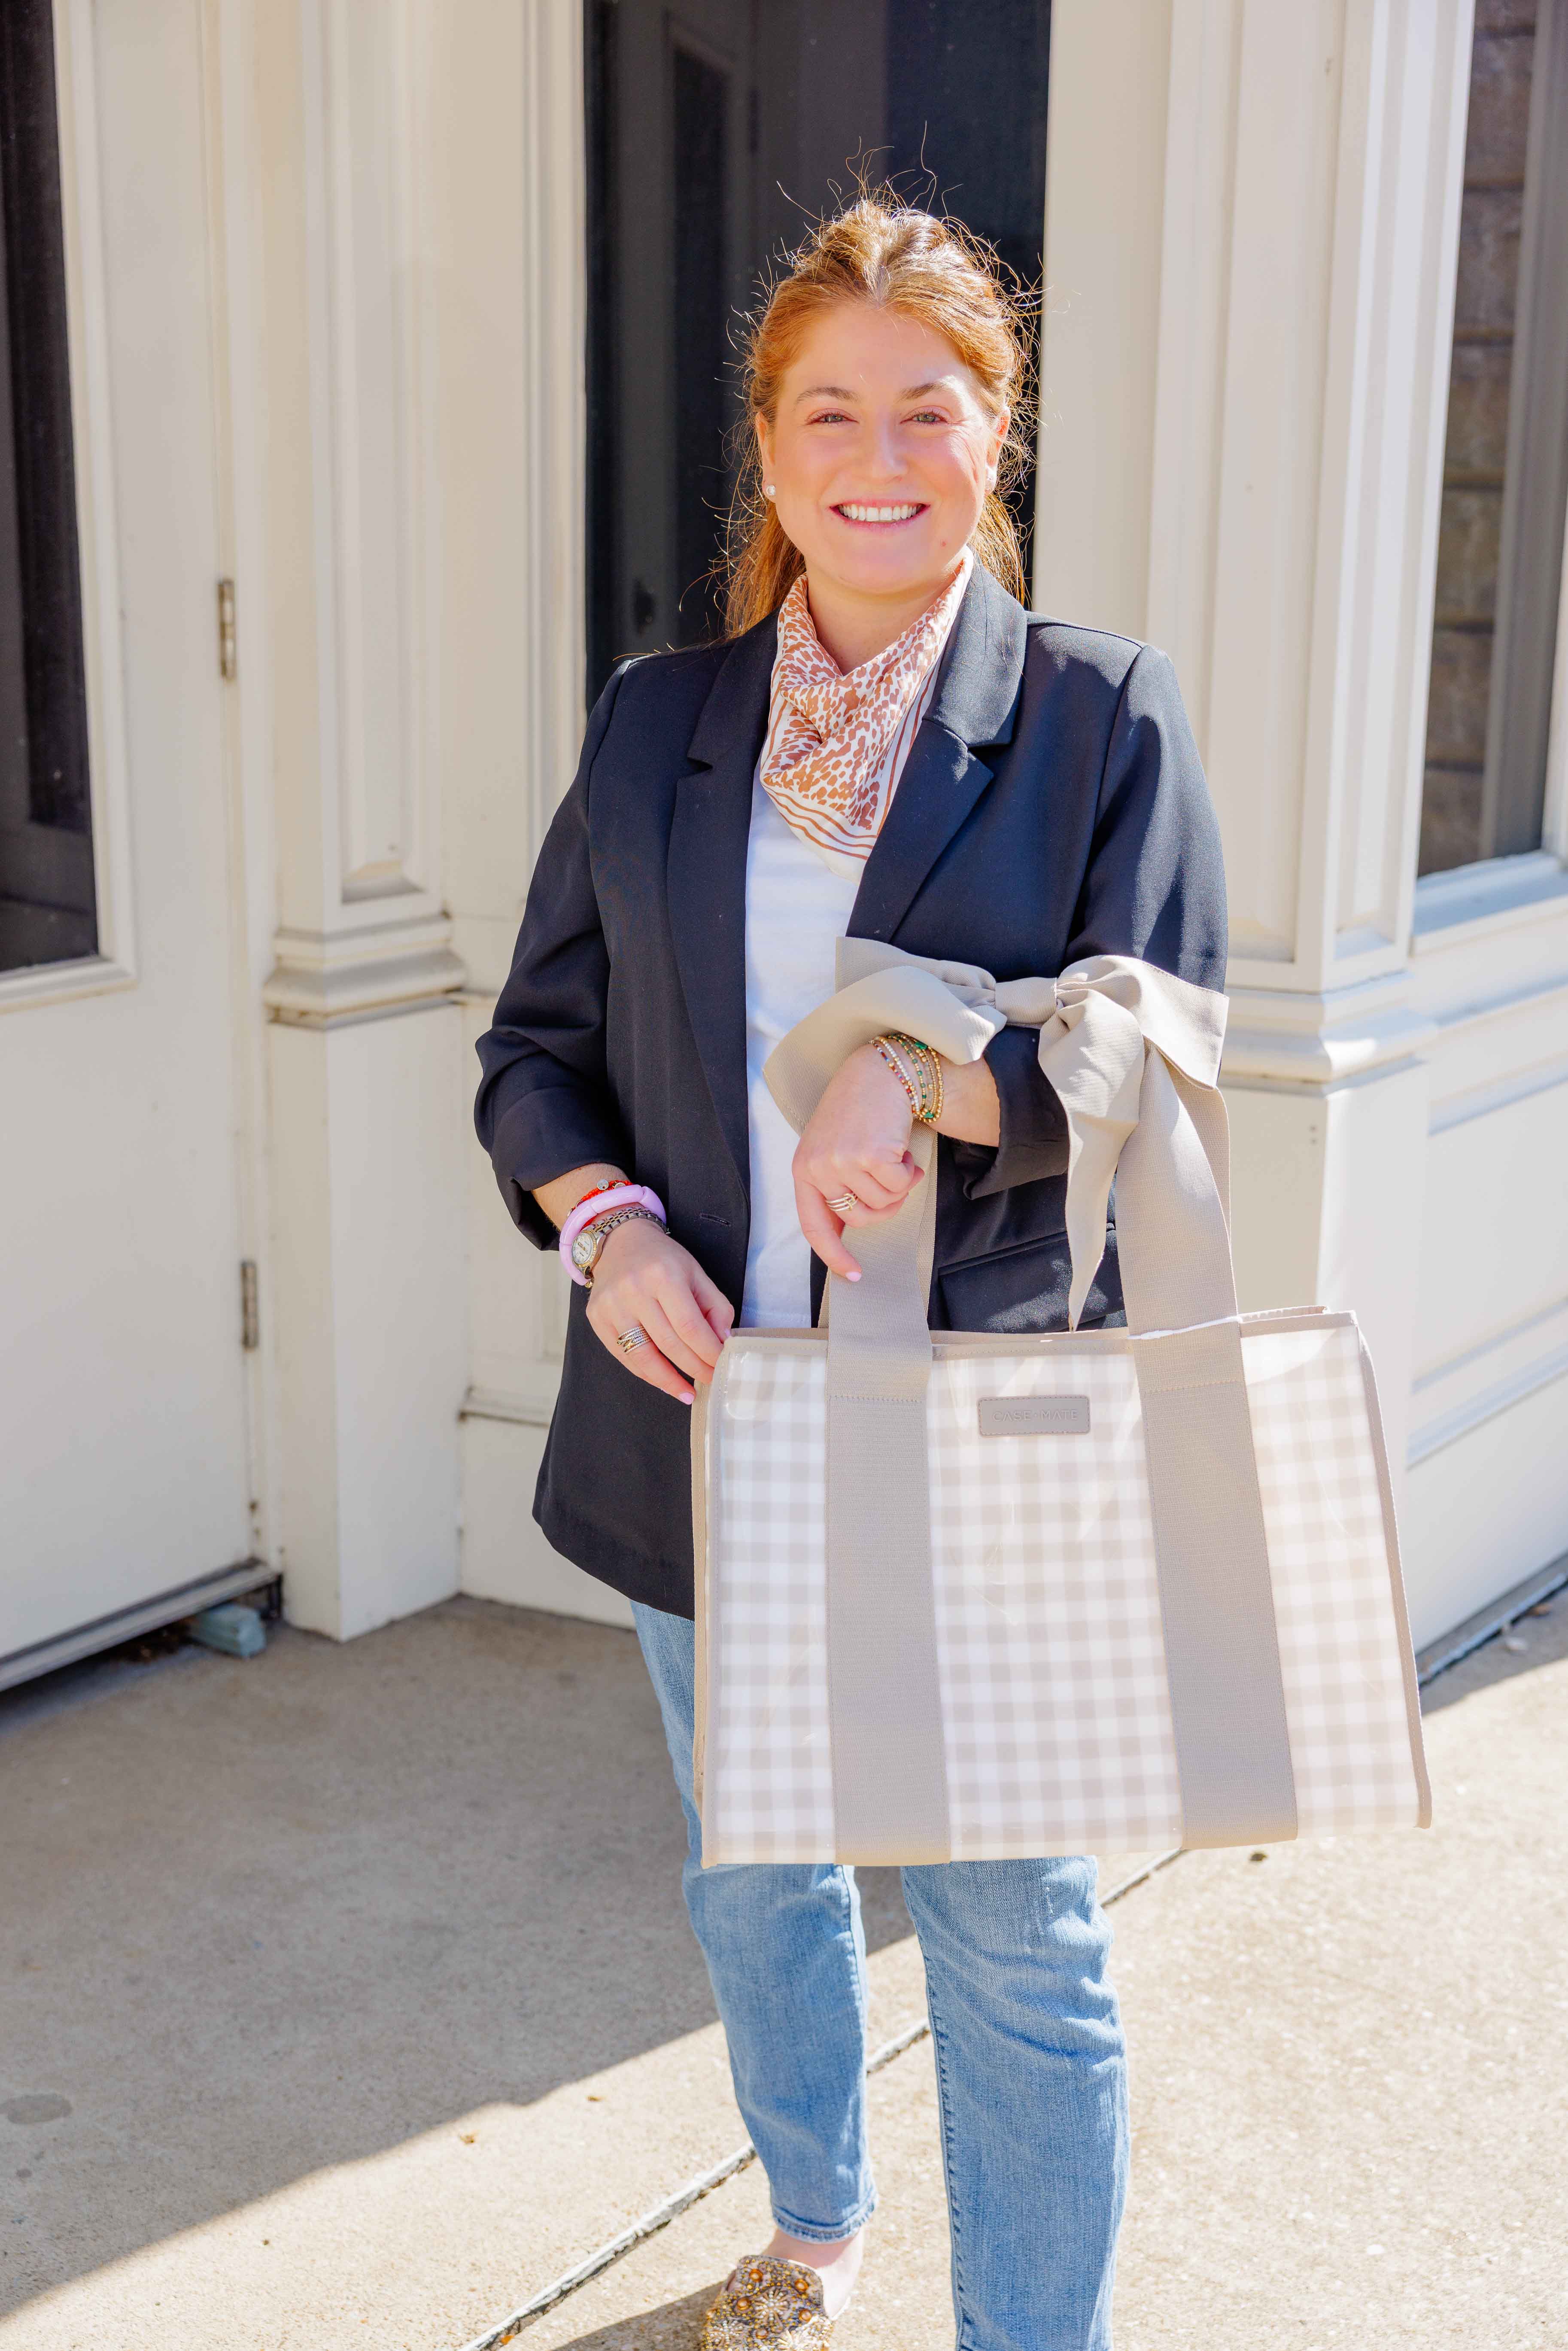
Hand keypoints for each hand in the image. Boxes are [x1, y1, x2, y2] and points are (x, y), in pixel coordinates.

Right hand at [584, 1216, 733, 1404]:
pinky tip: (663, 1381)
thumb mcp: (696, 1273)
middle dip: (693, 1368)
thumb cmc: (663, 1259)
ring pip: (642, 1356)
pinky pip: (624, 1355)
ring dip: (668, 1381)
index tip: (721, 1366)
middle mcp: (633, 1290)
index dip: (707, 1352)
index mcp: (663, 1275)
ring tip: (687, 1393)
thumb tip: (723, 1343)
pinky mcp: (596, 1318)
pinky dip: (646, 1373)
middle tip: (711, 1380)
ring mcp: (611, 1306)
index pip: (689, 1325)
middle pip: (668, 1343)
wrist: (620, 1241)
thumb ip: (715, 1307)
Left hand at [793, 1042, 921, 1279]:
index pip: (814, 1226)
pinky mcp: (871, 1155)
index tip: (853, 1275)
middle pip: (858, 1219)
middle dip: (883, 1207)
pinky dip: (910, 1172)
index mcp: (804, 1170)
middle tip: (891, 1181)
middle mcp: (818, 1167)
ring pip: (884, 1204)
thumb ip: (835, 1187)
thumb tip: (847, 1232)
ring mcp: (843, 1162)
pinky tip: (901, 1147)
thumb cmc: (858, 1115)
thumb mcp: (832, 1150)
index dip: (833, 1254)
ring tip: (892, 1155)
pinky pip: (902, 1187)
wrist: (878, 1073)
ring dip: (899, 1185)